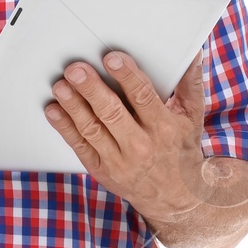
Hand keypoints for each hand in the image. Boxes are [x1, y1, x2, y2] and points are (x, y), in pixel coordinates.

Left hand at [45, 51, 207, 219]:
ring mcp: (119, 161)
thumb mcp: (192, 116)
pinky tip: (53, 110)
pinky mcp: (102, 170)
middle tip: (76, 70)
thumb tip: (194, 51)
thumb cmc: (180, 147)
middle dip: (92, 89)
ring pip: (92, 129)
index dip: (126, 76)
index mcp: (164, 127)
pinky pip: (80, 146)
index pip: (143, 97)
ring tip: (60, 86)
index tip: (111, 58)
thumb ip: (190, 82)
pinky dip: (64, 127)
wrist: (175, 196)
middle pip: (112, 112)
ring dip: (73, 106)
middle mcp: (141, 146)